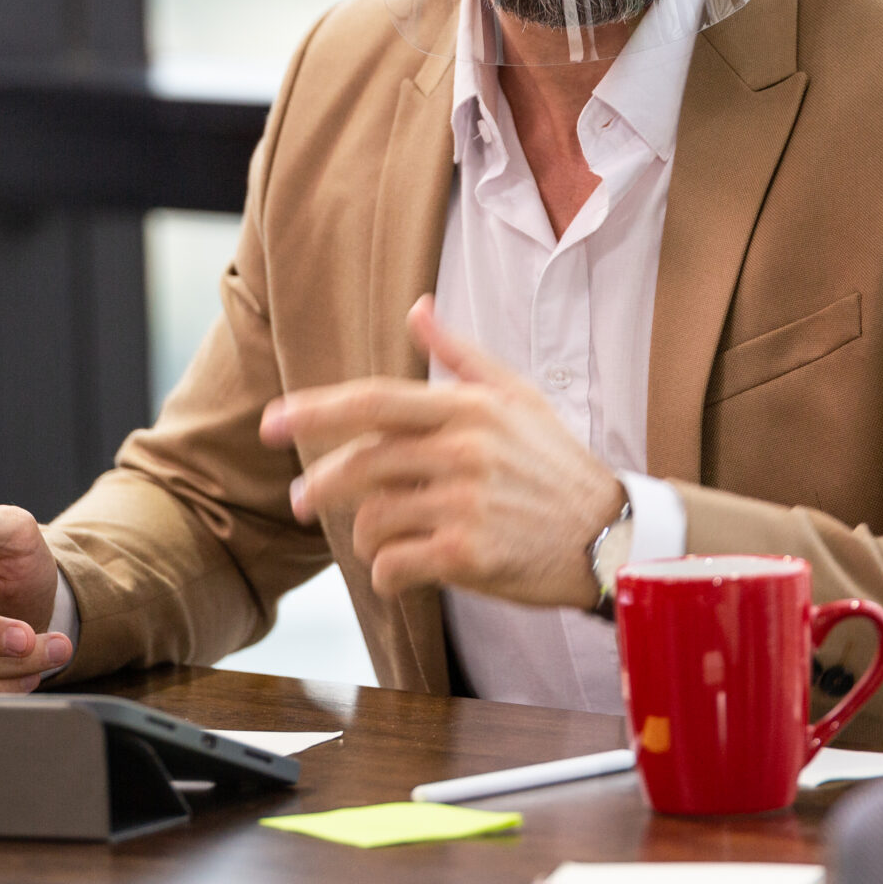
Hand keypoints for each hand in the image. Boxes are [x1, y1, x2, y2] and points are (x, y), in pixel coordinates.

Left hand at [260, 296, 625, 607]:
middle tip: (300, 500)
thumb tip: (417, 309)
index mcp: (470, 410)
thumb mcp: (518, 398)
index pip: (376, 402)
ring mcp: (466, 504)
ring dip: (363, 536)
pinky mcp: (469, 555)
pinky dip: (385, 574)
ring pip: (373, 520)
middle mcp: (465, 451)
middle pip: (362, 464)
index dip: (316, 410)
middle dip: (319, 484)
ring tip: (380, 540)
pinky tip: (400, 572)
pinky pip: (394, 566)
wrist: (611, 537)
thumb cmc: (557, 466)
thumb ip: (460, 355)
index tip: (272, 422)